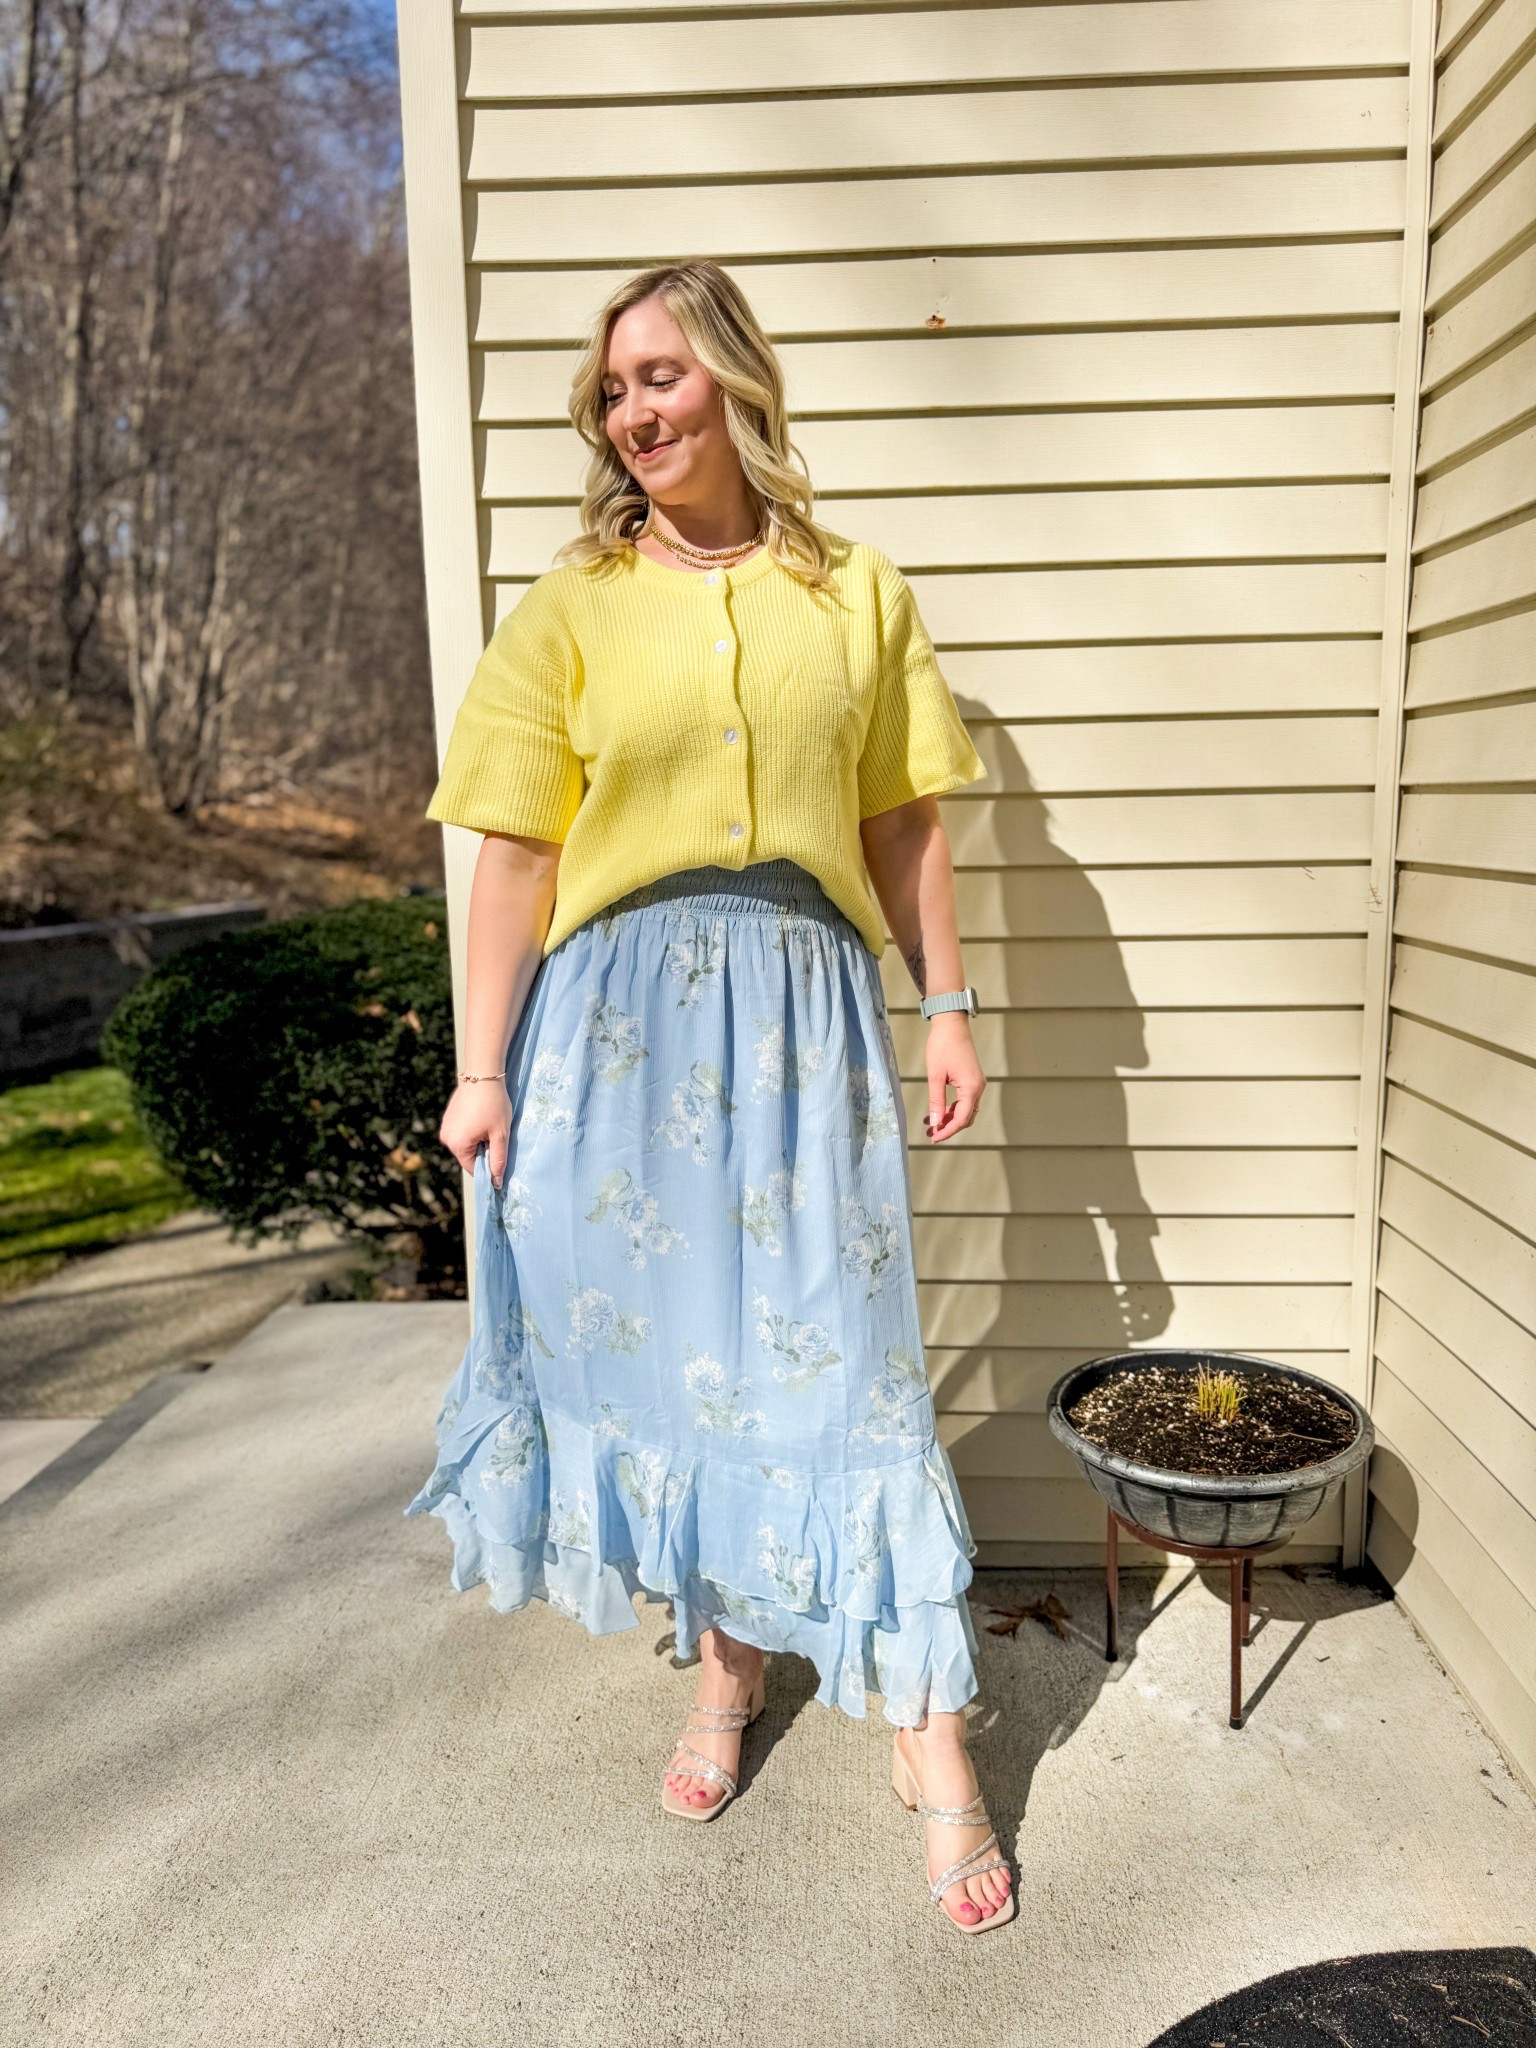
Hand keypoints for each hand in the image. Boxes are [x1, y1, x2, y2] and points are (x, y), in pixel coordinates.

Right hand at [440, 1080, 512, 1185]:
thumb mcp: (501, 1134)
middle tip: (495, 1133)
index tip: (500, 1154)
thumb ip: (499, 1160)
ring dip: (477, 1140)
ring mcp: (445, 1127)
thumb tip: (496, 1183)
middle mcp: (446, 1138)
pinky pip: (460, 1133)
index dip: (489, 1166)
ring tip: (488, 1123)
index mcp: (458, 1145)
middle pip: (468, 1156)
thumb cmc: (494, 1104)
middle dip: (483, 1150)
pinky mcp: (447, 1118)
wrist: (482, 1074)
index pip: (474, 1169)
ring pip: (465, 1145)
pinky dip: (471, 1131)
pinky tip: (480, 1117)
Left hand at [923, 1013, 984, 1142]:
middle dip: (949, 1127)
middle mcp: (978, 1087)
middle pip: (966, 1117)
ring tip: (930, 1123)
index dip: (947, 1131)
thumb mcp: (935, 1076)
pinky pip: (964, 1100)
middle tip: (930, 1133)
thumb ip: (936, 1101)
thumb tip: (935, 1122)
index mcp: (971, 1088)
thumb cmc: (942, 1046)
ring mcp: (977, 1083)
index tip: (933, 1137)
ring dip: (949, 1118)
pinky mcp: (972, 1079)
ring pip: (965, 1110)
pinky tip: (937, 1111)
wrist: (951, 1024)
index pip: (961, 1119)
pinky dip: (951, 1108)